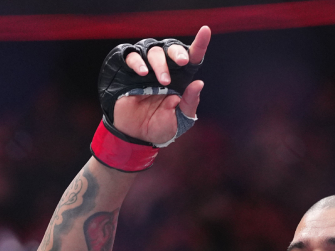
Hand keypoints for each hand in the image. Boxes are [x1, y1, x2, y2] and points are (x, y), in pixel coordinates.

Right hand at [112, 26, 210, 144]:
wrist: (137, 136)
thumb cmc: (161, 126)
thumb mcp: (180, 120)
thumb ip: (189, 103)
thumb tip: (198, 83)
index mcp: (181, 78)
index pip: (192, 57)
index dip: (200, 44)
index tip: (206, 31)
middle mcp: (165, 69)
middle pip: (172, 49)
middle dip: (177, 52)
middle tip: (182, 62)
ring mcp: (147, 69)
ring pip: (153, 51)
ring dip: (160, 63)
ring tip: (163, 82)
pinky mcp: (129, 71)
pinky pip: (132, 56)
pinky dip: (138, 61)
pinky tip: (143, 73)